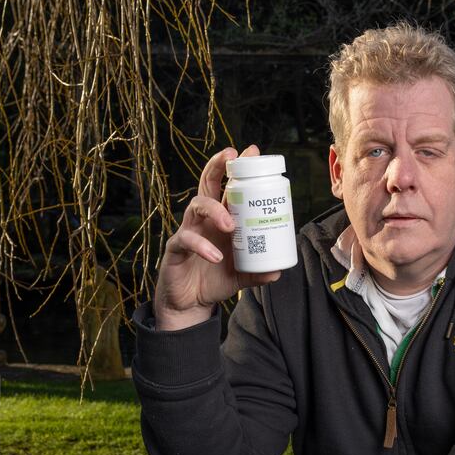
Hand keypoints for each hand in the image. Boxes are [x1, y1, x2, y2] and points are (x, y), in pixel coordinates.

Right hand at [154, 145, 281, 330]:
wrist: (189, 303)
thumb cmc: (213, 280)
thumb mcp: (241, 276)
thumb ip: (257, 272)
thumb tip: (278, 271)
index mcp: (220, 220)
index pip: (227, 187)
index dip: (237, 168)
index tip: (251, 151)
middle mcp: (204, 220)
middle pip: (206, 183)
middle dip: (217, 166)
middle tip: (231, 155)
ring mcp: (188, 231)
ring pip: (196, 206)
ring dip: (215, 211)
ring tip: (230, 225)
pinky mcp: (176, 248)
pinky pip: (186, 240)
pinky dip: (202, 247)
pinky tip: (215, 256)